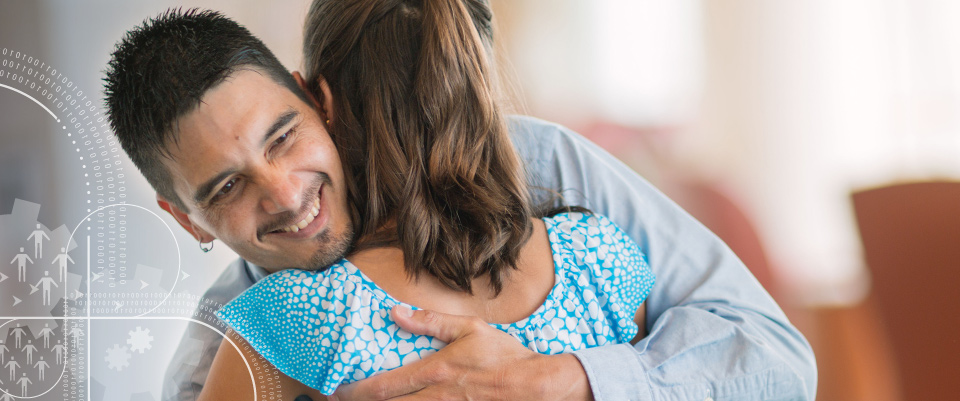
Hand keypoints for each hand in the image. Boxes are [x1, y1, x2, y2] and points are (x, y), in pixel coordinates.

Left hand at [330, 306, 592, 400]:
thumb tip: (397, 312)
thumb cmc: (504, 356)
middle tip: (338, 400)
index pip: (386, 386)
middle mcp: (436, 397)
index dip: (357, 391)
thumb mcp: (470, 329)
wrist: (535, 386)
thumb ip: (432, 322)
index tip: (336, 391)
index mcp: (436, 372)